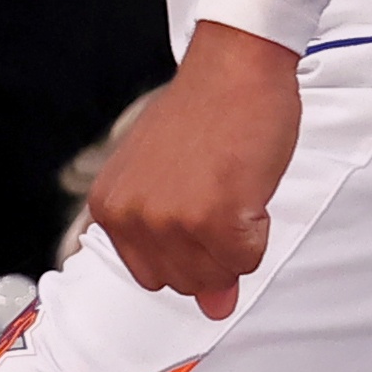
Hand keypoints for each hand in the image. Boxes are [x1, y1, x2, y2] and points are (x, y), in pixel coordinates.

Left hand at [83, 24, 300, 318]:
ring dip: (238, 241)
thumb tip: (213, 307)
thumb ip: (175, 241)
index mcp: (112, 209)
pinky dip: (260, 230)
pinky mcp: (217, 219)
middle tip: (220, 192)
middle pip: (185, 282)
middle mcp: (135, 219)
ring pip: (219, 275)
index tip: (198, 207)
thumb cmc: (202, 110)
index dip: (187, 249)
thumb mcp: (164, 175)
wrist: (234, 65)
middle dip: (213, 250)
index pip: (151, 274)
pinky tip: (248, 186)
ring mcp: (174, 221)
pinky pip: (249, 260)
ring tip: (232, 186)